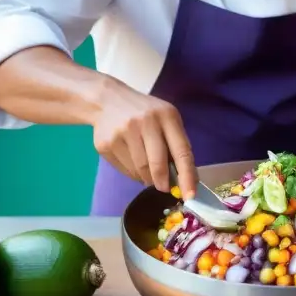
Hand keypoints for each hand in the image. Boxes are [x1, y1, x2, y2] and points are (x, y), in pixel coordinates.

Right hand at [91, 81, 197, 197]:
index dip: (187, 175)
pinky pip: (125, 170)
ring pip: (140, 170)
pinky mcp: (105, 144)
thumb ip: (176, 144)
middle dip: (163, 182)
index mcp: (166, 116)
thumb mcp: (166, 118)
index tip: (191, 195)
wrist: (107, 100)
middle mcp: (144, 123)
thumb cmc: (145, 112)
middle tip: (165, 187)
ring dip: (147, 178)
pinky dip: (133, 173)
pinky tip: (132, 161)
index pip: (181, 151)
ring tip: (147, 171)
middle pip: (157, 164)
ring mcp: (122, 133)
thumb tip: (184, 179)